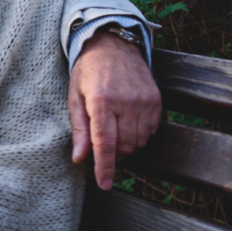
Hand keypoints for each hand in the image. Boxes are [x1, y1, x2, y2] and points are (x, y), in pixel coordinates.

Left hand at [69, 30, 160, 189]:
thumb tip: (80, 158)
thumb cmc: (88, 71)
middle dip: (113, 156)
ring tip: (112, 133)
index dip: (105, 167)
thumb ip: (79, 129)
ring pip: (138, 142)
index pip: (106, 143)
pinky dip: (138, 136)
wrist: (114, 46)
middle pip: (124, 147)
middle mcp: (126, 102)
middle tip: (101, 150)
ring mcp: (144, 101)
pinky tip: (126, 125)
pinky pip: (150, 131)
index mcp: (102, 101)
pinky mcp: (156, 100)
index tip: (104, 184)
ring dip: (125, 147)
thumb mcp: (75, 96)